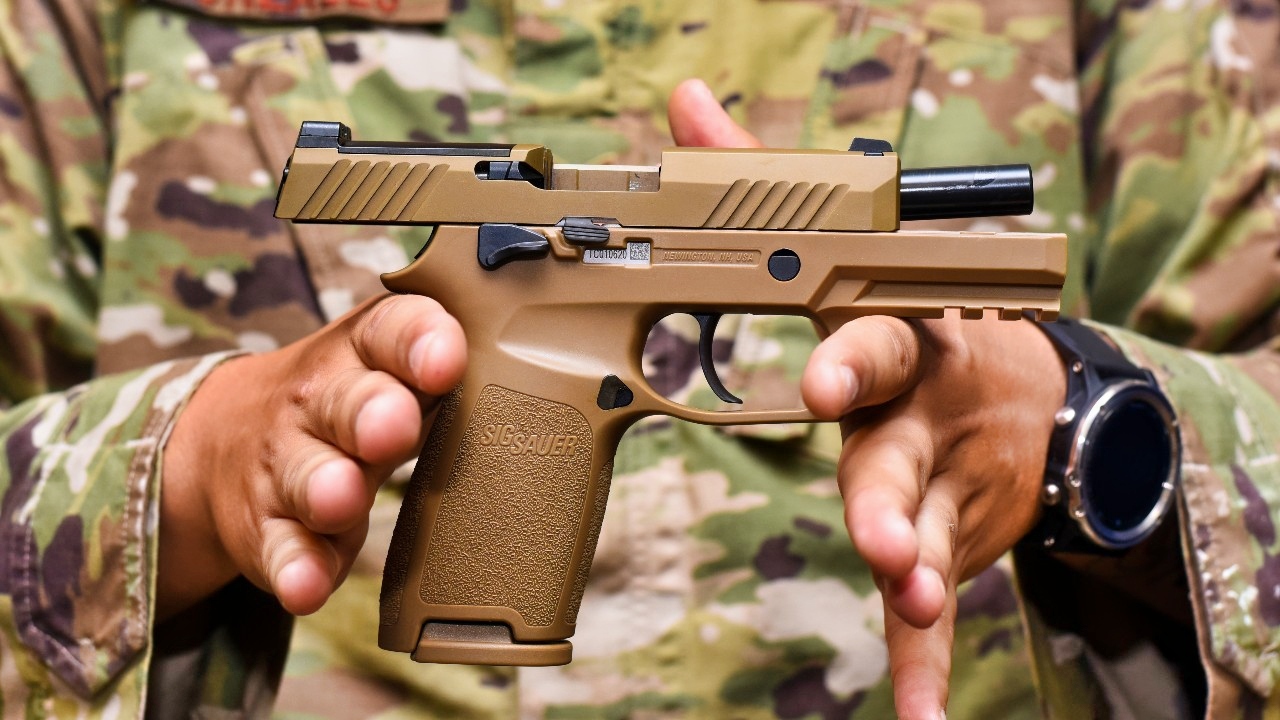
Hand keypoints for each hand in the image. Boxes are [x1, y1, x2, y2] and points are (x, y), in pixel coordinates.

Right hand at [159, 295, 465, 618]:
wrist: (227, 437)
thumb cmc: (354, 401)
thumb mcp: (397, 374)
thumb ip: (459, 379)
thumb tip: (551, 389)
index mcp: (367, 349)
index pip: (393, 330)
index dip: (420, 342)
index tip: (447, 360)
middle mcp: (321, 397)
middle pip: (346, 401)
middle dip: (371, 413)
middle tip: (395, 429)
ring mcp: (287, 461)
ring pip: (306, 472)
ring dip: (325, 487)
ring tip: (342, 500)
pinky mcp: (265, 525)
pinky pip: (281, 547)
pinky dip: (295, 568)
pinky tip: (306, 586)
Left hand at [669, 79, 1064, 718]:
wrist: (1026, 397)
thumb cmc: (910, 323)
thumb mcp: (849, 256)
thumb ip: (762, 185)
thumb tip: (684, 100)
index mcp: (899, 340)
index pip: (875, 344)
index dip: (850, 360)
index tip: (822, 380)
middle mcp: (927, 417)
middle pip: (904, 456)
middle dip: (890, 494)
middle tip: (877, 533)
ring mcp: (944, 490)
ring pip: (930, 535)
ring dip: (923, 575)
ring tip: (917, 607)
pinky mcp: (949, 546)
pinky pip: (938, 612)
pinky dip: (929, 667)